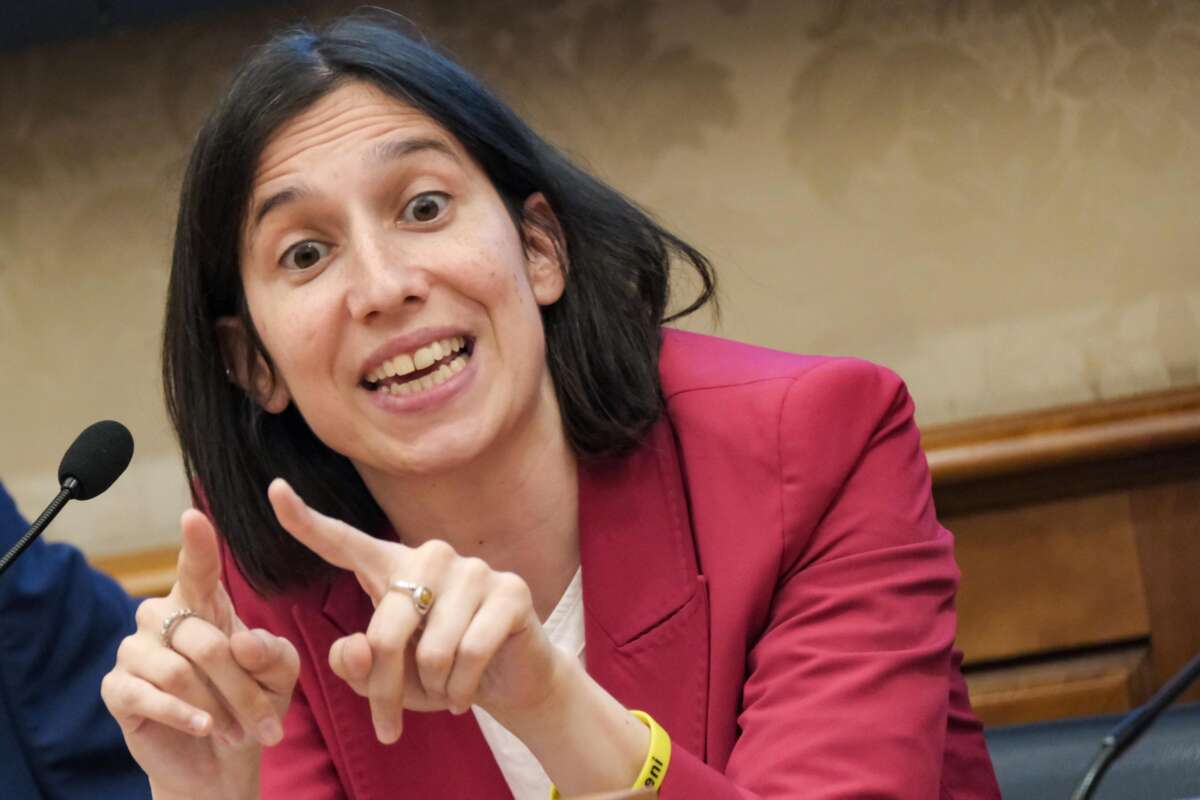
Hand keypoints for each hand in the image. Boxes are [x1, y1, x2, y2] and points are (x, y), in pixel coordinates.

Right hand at [101, 509, 299, 798]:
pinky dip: (183, 715)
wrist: (218, 759)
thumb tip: (241, 642)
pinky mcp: (117, 688)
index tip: (194, 516)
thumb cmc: (249, 702)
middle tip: (268, 724)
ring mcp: (135, 650)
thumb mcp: (278, 675)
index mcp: (202, 601)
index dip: (197, 542)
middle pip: (206, 642)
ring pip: (178, 672)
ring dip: (217, 708)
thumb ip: (272, 654)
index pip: (198, 565)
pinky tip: (205, 728)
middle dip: (243, 688)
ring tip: (238, 732)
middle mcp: (162, 616)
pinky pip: (148, 696)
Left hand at [267, 477, 562, 743]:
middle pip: (386, 631)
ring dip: (433, 691)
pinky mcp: (511, 591)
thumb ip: (356, 666)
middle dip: (384, 690)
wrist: (510, 682)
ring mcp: (474, 570)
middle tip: (388, 726)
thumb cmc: (439, 674)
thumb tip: (357, 649)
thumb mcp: (387, 679)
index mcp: (393, 567)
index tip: (274, 490)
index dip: (306, 520)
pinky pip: (470, 653)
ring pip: (432, 650)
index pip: (344, 541)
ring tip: (443, 692)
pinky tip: (466, 695)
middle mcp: (432, 556)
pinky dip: (462, 689)